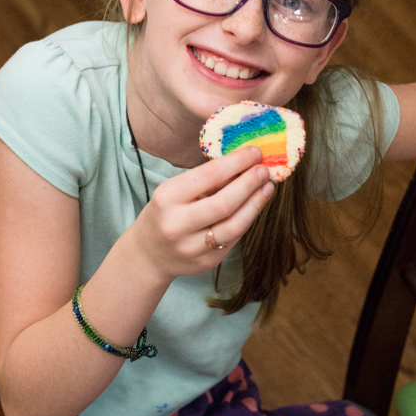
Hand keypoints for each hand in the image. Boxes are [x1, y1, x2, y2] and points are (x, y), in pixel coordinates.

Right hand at [125, 146, 273, 280]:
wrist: (148, 254)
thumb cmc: (166, 212)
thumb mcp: (175, 191)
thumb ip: (207, 180)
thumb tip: (245, 163)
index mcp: (167, 197)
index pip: (209, 176)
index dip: (236, 162)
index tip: (255, 152)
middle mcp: (177, 224)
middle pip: (224, 203)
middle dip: (249, 184)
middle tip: (265, 170)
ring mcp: (192, 248)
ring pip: (234, 226)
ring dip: (255, 204)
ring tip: (267, 187)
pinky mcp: (206, 263)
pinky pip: (234, 239)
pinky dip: (247, 219)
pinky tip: (254, 206)